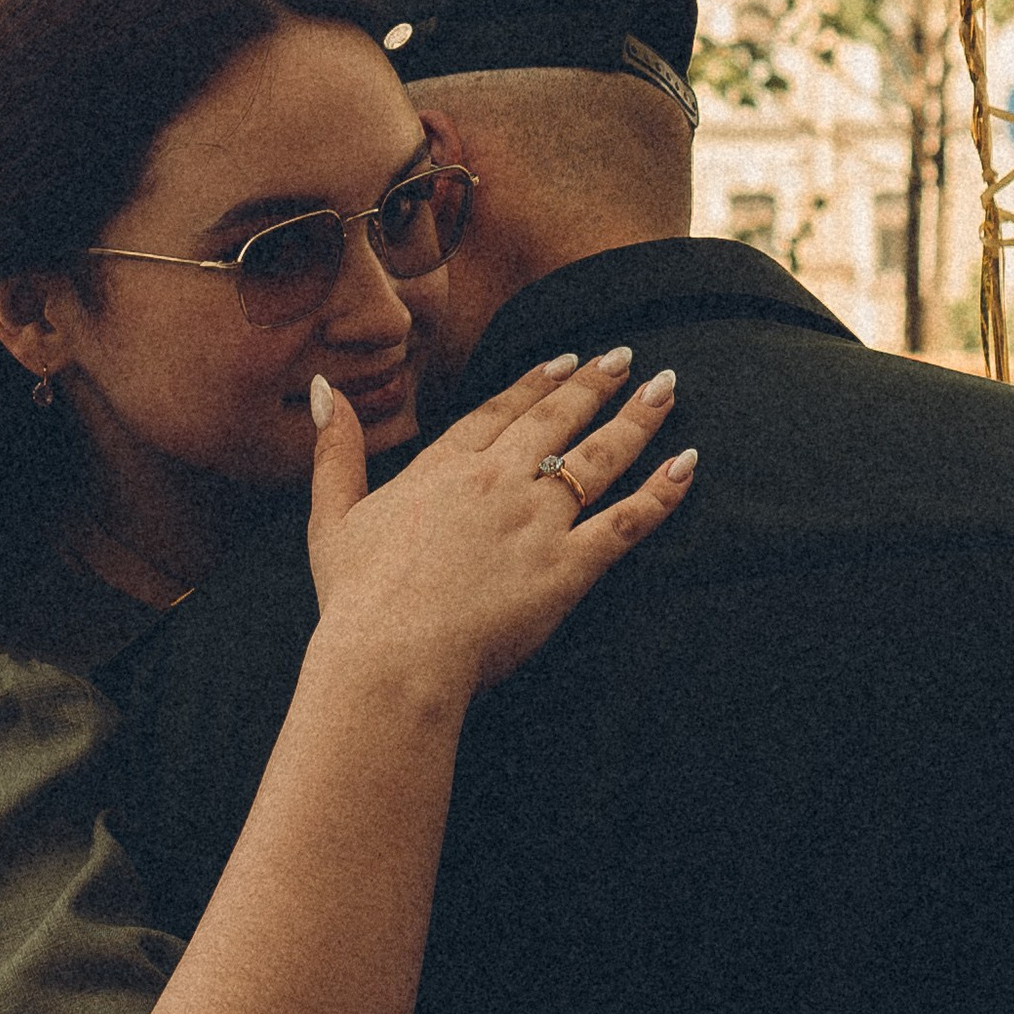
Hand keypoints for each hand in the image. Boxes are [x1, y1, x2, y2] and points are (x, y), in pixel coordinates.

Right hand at [305, 347, 693, 705]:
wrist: (394, 654)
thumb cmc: (356, 598)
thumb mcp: (331, 516)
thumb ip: (335, 451)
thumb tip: (326, 391)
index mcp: (445, 469)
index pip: (500, 412)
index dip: (536, 384)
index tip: (566, 362)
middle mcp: (498, 482)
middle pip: (557, 420)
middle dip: (596, 385)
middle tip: (626, 359)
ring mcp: (537, 521)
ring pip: (600, 457)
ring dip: (638, 420)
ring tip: (666, 391)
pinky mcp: (568, 567)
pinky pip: (627, 521)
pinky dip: (661, 493)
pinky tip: (686, 467)